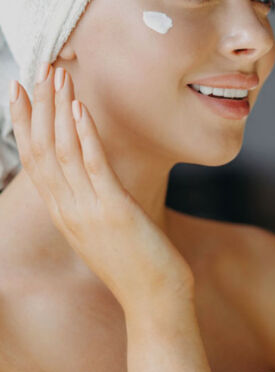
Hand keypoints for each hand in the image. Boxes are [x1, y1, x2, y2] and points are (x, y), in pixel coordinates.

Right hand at [8, 64, 194, 308]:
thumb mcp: (107, 233)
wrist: (154, 302)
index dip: (26, 123)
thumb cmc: (138, 268)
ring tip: (60, 74)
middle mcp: (67, 210)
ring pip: (62, 150)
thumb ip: (95, 206)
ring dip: (59, 109)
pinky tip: (80, 108)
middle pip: (42, 148)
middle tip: (41, 68)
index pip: (35, 160)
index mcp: (64, 214)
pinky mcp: (113, 211)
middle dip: (40, 105)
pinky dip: (84, 134)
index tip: (22, 91)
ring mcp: (87, 211)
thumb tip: (99, 185)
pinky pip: (93, 165)